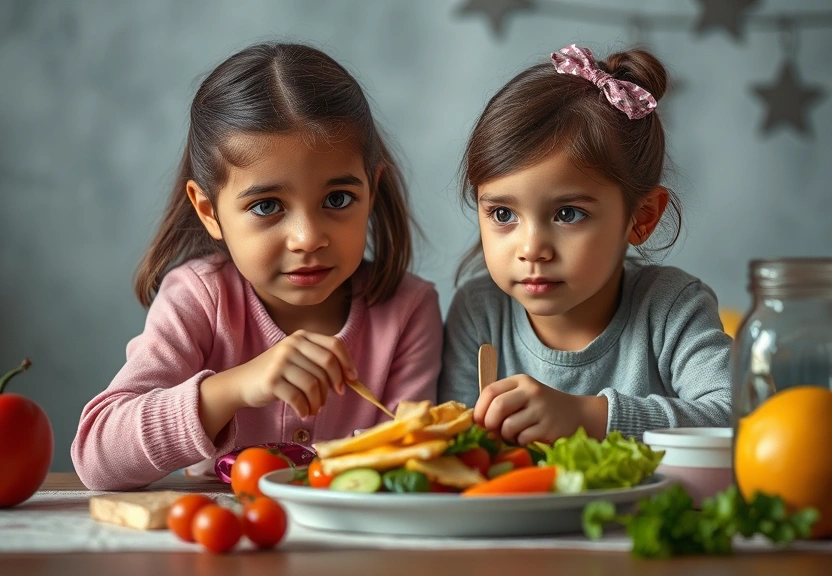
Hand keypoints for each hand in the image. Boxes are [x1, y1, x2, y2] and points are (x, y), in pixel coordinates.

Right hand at [235, 330, 356, 416]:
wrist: (242, 382)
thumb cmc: (278, 374)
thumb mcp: (298, 360)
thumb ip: (320, 363)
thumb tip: (350, 379)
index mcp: (302, 337)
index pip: (334, 345)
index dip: (347, 362)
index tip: (352, 379)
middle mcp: (292, 344)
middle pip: (327, 364)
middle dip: (334, 385)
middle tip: (333, 397)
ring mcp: (280, 361)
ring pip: (314, 384)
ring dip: (318, 402)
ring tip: (314, 408)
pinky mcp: (271, 380)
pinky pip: (298, 398)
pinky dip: (304, 409)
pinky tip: (303, 413)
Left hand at [473, 374, 608, 444]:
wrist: (578, 414)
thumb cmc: (542, 407)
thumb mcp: (523, 395)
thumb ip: (502, 401)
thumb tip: (476, 419)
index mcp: (521, 381)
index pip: (490, 390)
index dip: (479, 408)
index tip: (479, 421)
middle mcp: (531, 391)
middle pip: (497, 407)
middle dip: (490, 423)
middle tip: (493, 430)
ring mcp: (541, 409)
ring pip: (508, 426)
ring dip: (505, 435)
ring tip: (514, 434)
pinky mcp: (549, 428)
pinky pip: (522, 438)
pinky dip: (520, 441)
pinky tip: (527, 437)